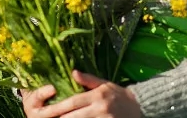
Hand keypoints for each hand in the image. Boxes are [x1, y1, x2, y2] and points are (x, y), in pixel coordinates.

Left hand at [22, 70, 140, 117]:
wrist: (139, 108)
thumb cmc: (118, 94)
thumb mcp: (104, 83)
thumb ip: (88, 79)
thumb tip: (72, 72)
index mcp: (97, 95)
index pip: (73, 102)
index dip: (58, 107)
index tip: (46, 110)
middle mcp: (100, 108)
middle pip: (74, 115)